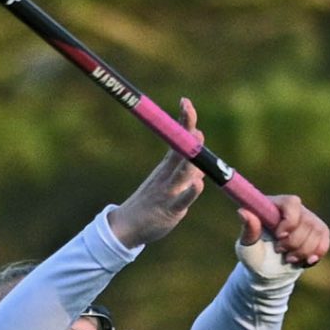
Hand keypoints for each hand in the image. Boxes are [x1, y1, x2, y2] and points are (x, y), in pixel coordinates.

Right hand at [107, 97, 210, 247]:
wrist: (127, 227)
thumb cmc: (151, 202)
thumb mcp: (166, 182)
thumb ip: (184, 170)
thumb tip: (201, 160)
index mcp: (167, 167)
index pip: (178, 141)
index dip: (184, 122)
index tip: (186, 102)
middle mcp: (168, 175)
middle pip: (180, 151)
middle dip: (187, 132)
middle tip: (189, 111)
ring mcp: (168, 192)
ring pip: (181, 173)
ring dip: (191, 157)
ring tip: (198, 138)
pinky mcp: (169, 210)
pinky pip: (181, 201)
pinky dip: (190, 193)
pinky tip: (198, 184)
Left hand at [239, 193, 329, 268]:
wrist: (268, 270)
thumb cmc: (255, 256)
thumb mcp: (247, 247)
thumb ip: (249, 230)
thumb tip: (243, 212)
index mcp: (274, 205)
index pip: (291, 203)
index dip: (290, 221)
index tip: (279, 236)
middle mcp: (293, 209)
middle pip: (306, 222)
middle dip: (294, 243)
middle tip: (279, 250)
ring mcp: (308, 219)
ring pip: (317, 232)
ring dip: (304, 251)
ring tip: (290, 258)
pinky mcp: (318, 232)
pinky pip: (325, 241)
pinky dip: (316, 253)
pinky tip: (305, 260)